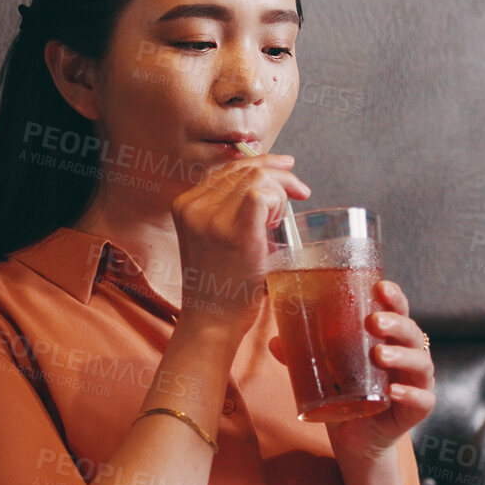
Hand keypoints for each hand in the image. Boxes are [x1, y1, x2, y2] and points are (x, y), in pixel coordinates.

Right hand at [171, 152, 309, 335]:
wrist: (212, 320)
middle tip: (300, 191)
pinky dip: (278, 201)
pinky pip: (262, 193)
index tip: (285, 169)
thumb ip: (225, 210)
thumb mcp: (211, 238)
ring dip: (280, 192)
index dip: (260, 164)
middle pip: (244, 169)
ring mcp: (211, 218)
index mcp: (185, 205)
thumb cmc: (220, 284)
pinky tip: (277, 221)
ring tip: (279, 220)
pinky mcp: (234, 232)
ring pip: (256, 178)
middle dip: (279, 175)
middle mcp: (193, 206)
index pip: (227, 169)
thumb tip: (263, 183)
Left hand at [268, 279, 433, 463]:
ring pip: (421, 363)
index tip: (380, 287)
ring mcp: (416, 383)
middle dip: (396, 323)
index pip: (399, 311)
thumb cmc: (347, 396)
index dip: (394, 297)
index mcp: (390, 340)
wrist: (356, 441)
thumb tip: (275, 341)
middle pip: (412, 332)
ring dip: (402, 355)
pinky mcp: (416, 411)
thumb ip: (304, 357)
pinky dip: (410, 394)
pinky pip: (423, 400)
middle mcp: (408, 357)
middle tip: (373, 321)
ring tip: (379, 354)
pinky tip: (394, 391)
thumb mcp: (324, 373)